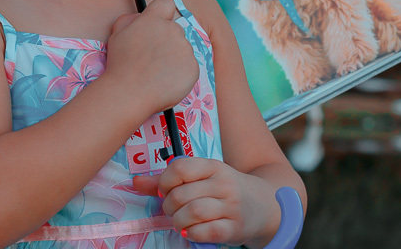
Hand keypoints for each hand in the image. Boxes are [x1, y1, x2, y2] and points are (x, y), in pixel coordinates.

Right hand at [104, 0, 197, 114]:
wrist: (129, 93)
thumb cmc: (120, 64)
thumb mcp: (117, 34)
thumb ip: (130, 19)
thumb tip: (141, 18)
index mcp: (154, 20)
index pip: (166, 3)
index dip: (162, 13)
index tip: (157, 25)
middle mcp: (173, 30)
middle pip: (175, 30)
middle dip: (166, 41)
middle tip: (152, 58)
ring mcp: (185, 49)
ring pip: (183, 49)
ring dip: (173, 58)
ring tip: (156, 73)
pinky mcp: (193, 68)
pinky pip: (189, 67)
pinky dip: (180, 74)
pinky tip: (165, 81)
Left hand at [132, 158, 280, 245]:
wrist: (264, 205)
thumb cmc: (225, 190)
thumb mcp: (203, 177)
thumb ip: (169, 179)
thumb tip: (136, 182)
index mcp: (213, 166)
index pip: (180, 168)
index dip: (164, 182)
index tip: (163, 191)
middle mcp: (224, 184)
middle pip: (182, 194)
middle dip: (169, 206)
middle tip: (171, 210)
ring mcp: (231, 206)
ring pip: (192, 212)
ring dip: (178, 220)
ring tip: (179, 221)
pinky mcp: (234, 228)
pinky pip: (206, 232)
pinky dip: (192, 233)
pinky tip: (191, 231)